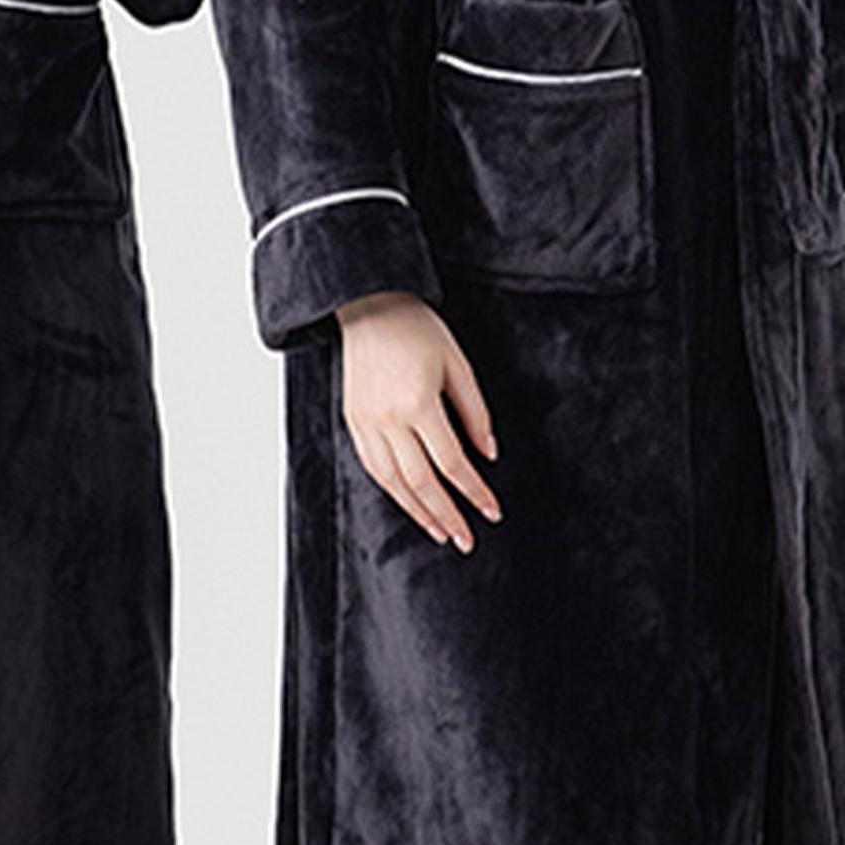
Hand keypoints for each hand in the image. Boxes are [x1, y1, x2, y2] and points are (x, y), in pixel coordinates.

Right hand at [335, 290, 501, 551]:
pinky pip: (372, 466)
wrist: (368, 304)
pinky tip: (408, 503)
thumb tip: (489, 453)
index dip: (474, 491)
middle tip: (466, 540)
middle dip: (447, 515)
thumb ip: (474, 411)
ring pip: (393, 481)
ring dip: (418, 511)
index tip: (491, 511)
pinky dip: (392, 490)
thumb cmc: (417, 328)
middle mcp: (388, 418)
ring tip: (439, 532)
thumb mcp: (458, 364)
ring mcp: (366, 421)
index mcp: (419, 402)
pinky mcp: (352, 420)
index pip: (452, 462)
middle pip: (421, 482)